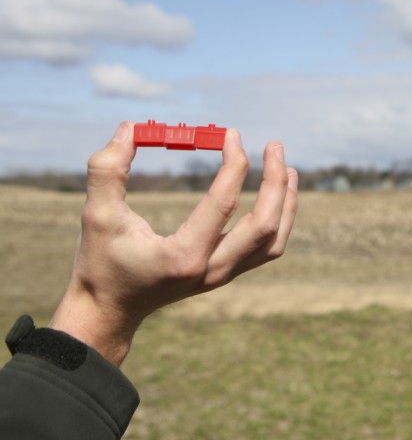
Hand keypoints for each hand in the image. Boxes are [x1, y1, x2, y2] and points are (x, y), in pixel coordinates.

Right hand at [49, 121, 298, 365]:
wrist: (109, 312)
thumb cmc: (100, 263)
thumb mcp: (96, 216)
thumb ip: (107, 171)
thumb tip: (129, 128)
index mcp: (184, 256)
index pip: (223, 204)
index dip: (234, 165)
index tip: (232, 134)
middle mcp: (211, 270)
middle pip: (264, 225)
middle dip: (273, 182)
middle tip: (274, 145)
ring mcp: (223, 276)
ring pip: (273, 240)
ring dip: (285, 202)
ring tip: (286, 167)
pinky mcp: (225, 274)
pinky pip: (266, 247)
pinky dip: (279, 220)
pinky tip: (277, 193)